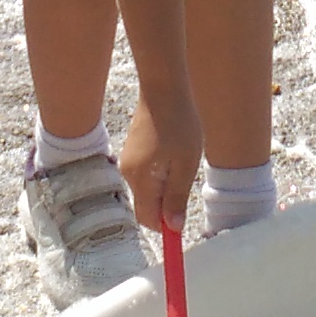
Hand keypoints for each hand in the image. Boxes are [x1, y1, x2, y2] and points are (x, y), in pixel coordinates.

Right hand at [118, 96, 204, 240]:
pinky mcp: (132, 151)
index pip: (148, 219)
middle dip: (166, 206)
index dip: (165, 227)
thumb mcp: (186, 165)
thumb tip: (173, 227)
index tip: (183, 224)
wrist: (164, 88)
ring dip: (165, 187)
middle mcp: (128, 174)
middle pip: (146, 206)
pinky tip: (174, 152)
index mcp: (141, 180)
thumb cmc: (180, 125)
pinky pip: (146, 175)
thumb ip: (176, 197)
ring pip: (147, 190)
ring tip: (182, 161)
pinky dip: (160, 174)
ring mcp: (128, 162)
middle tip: (186, 182)